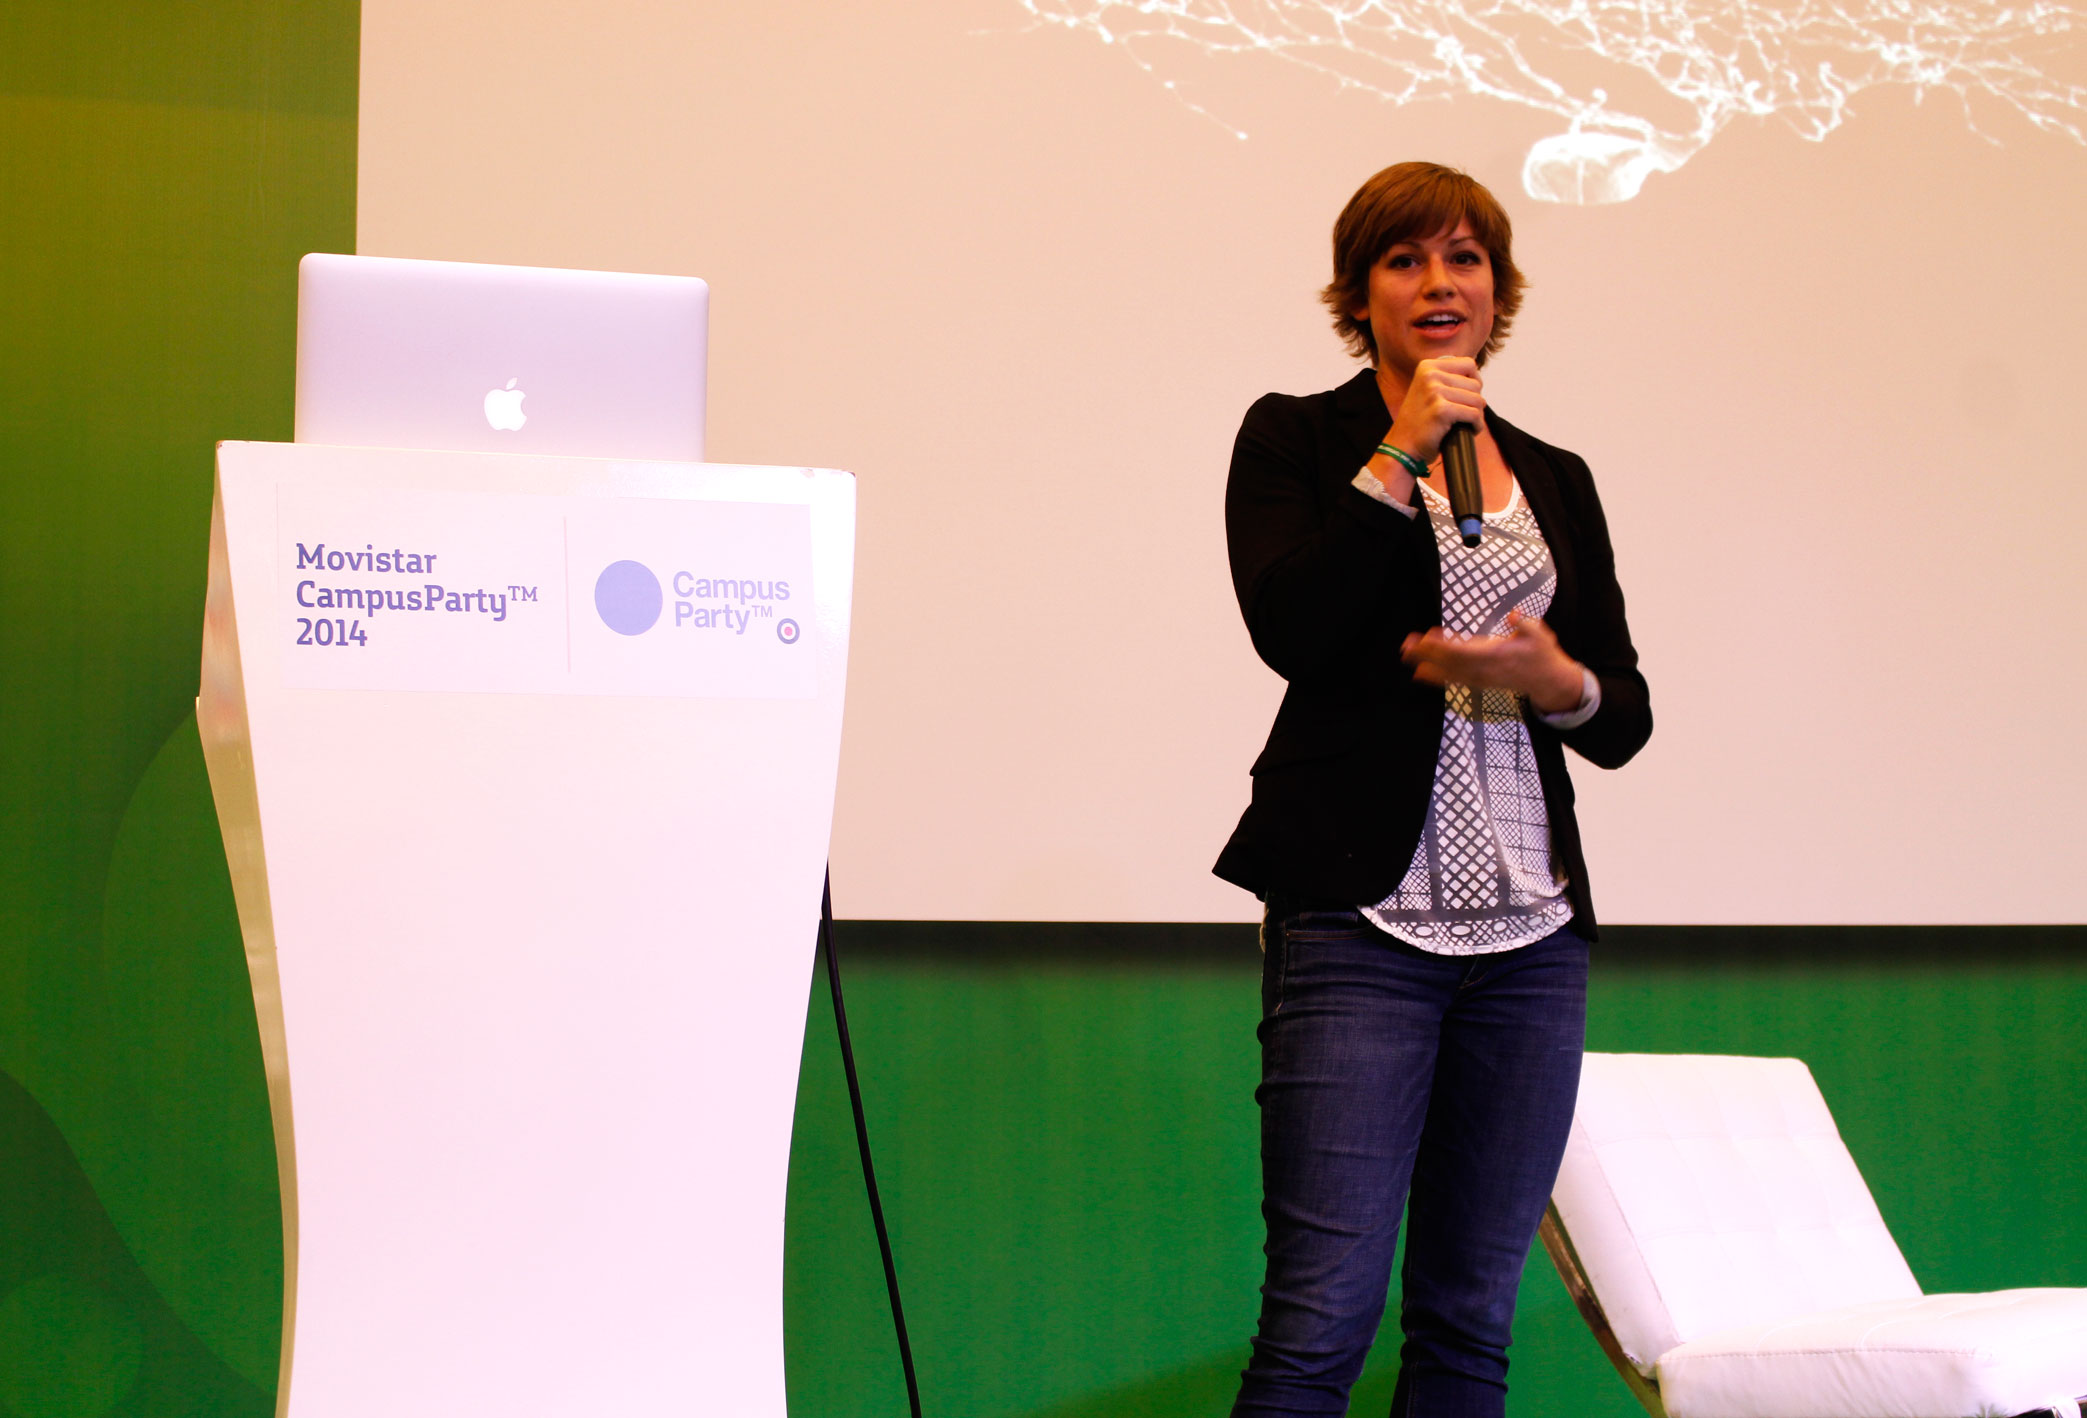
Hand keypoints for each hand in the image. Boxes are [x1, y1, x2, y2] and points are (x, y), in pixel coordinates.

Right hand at [1384, 357, 1484, 467]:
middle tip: (1462, 415)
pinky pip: (1474, 415)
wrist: (1402, 446)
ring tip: (1463, 423)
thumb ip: (1447, 379)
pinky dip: (1475, 426)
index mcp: (1427, 366)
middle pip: (1476, 384)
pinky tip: (1467, 430)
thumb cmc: (1419, 422)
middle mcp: (1430, 375)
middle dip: (1474, 402)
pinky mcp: (1442, 409)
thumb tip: (1477, 379)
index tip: (1466, 396)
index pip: (1469, 364)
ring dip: (1476, 415)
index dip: (1474, 381)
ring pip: (1478, 400)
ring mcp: (1435, 391)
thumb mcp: (1427, 390)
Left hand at [1401, 613, 1584, 713]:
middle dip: (1427, 655)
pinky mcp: (1479, 682)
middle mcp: (1484, 670)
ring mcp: (1480, 678)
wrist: (1547, 682)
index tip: (1426, 638)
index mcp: (1495, 655)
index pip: (1464, 651)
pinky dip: (1436, 677)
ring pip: (1448, 672)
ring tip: (1406, 656)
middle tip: (1405, 646)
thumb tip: (1514, 615)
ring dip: (1426, 664)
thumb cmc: (1542, 655)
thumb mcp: (1540, 635)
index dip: (1443, 646)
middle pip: (1450, 662)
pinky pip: (1454, 680)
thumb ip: (1525, 625)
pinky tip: (1420, 673)